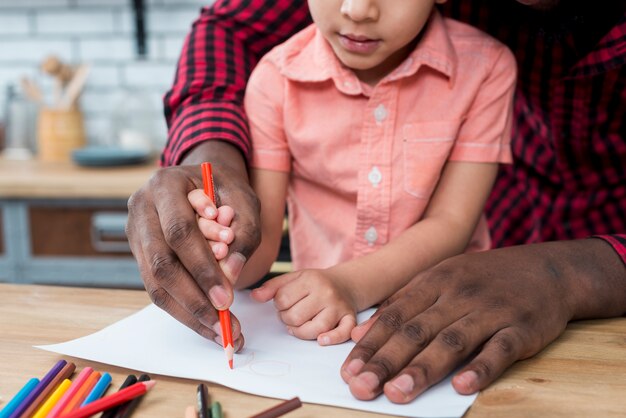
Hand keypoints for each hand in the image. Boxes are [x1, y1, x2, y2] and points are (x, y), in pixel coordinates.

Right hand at [126, 141, 260, 349]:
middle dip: (195, 298)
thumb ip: (244, 233)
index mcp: (166, 184)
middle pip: (162, 263)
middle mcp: (142, 207)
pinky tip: (207, 324)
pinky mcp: (139, 253)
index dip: (202, 267)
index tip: (226, 298)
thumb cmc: (227, 190)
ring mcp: (135, 231)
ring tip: (220, 332)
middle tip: (224, 323)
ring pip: (154, 282)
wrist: (203, 182)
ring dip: (188, 312)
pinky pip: (156, 288)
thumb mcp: (245, 200)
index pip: (180, 232)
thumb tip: (231, 275)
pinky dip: (183, 309)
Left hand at [251, 269, 357, 344]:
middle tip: (292, 314)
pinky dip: (332, 338)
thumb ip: (272, 287)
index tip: (285, 303)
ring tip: (299, 325)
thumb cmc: (315, 284)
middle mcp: (326, 293)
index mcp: (310, 280)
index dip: (278, 305)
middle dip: (288, 319)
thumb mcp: (294, 278)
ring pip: (315, 328)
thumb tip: (255, 296)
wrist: (345, 284)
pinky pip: (342, 333)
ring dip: (301, 332)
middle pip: (296, 316)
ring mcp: (338, 307)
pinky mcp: (349, 319)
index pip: (283, 299)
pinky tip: (321, 340)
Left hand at [341, 239, 625, 402]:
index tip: (348, 371)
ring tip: (398, 392)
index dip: (370, 344)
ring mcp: (490, 310)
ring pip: (452, 341)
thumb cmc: (482, 278)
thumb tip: (362, 333)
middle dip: (386, 360)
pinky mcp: (521, 327)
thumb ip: (402, 304)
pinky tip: (461, 386)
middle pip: (416, 330)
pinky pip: (499, 349)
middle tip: (362, 386)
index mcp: (434, 280)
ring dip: (423, 368)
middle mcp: (458, 293)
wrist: (546, 270)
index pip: (394, 315)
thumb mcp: (440, 279)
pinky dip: (481, 368)